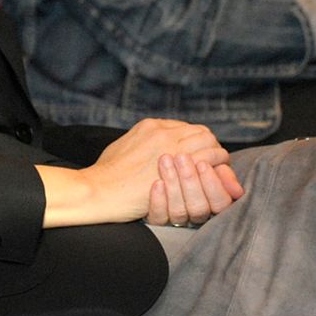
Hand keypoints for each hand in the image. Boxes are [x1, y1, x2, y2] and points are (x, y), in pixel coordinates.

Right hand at [39, 119, 229, 225]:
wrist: (99, 190)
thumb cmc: (106, 177)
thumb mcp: (123, 148)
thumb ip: (143, 145)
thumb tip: (157, 151)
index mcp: (151, 126)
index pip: (187, 128)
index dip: (197, 143)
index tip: (199, 156)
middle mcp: (163, 131)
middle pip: (201, 132)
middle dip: (210, 147)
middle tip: (213, 164)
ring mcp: (171, 146)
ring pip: (209, 143)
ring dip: (216, 157)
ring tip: (217, 171)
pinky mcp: (177, 163)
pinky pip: (209, 159)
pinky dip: (217, 167)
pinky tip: (214, 178)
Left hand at [146, 155, 244, 227]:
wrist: (141, 172)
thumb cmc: (183, 164)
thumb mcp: (204, 165)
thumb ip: (222, 174)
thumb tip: (238, 191)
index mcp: (210, 203)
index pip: (220, 203)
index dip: (213, 185)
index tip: (203, 163)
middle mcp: (194, 215)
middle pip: (199, 208)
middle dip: (191, 181)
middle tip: (181, 156)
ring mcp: (174, 218)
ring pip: (180, 212)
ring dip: (174, 184)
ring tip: (164, 159)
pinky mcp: (156, 219)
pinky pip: (159, 218)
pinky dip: (158, 200)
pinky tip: (156, 182)